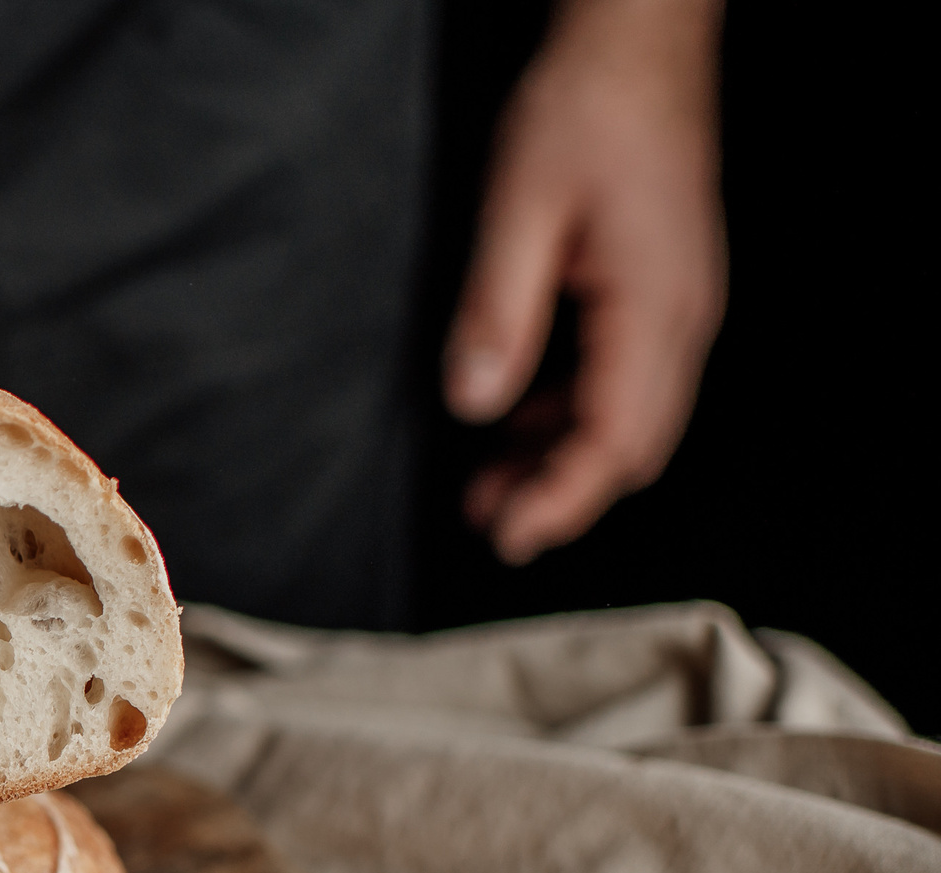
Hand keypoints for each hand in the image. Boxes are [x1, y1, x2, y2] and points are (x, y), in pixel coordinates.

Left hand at [444, 0, 726, 564]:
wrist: (637, 40)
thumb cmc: (586, 107)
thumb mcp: (519, 208)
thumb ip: (496, 311)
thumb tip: (474, 403)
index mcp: (655, 305)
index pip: (616, 440)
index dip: (562, 499)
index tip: (508, 537)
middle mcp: (684, 316)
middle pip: (634, 445)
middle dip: (563, 492)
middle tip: (488, 522)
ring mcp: (680, 305)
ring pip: (633, 418)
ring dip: (564, 457)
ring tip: (487, 487)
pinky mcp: (662, 291)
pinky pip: (625, 379)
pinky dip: (573, 414)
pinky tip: (516, 422)